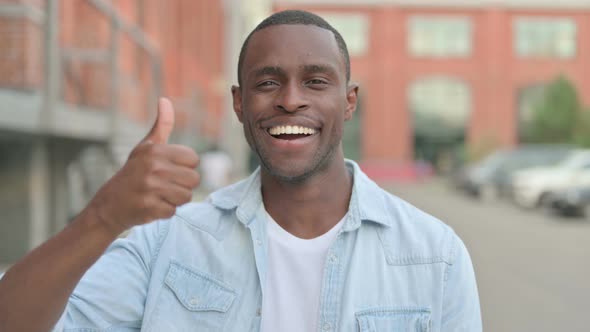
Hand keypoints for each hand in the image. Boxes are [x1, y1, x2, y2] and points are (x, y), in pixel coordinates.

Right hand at [88, 97, 199, 234]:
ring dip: (175, 199)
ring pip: (186, 196)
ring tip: (158, 195)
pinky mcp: (149, 207)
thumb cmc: (133, 173)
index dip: (184, 167)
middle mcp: (153, 167)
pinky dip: (165, 211)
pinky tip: (151, 206)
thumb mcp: (145, 147)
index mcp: (155, 150)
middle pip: (194, 179)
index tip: (168, 170)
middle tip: (163, 185)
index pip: (193, 159)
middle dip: (182, 185)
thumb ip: (161, 126)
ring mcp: (150, 188)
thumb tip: (165, 99)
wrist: (108, 205)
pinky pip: (173, 211)